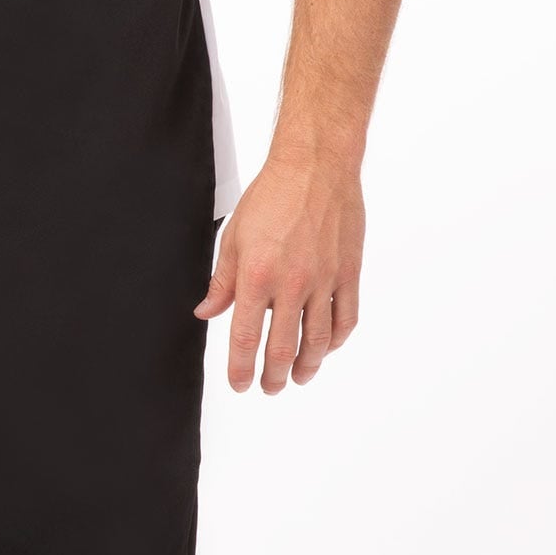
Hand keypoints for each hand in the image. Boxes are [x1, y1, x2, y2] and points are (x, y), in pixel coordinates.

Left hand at [194, 150, 364, 392]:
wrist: (315, 167)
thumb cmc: (272, 195)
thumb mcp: (234, 238)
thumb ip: (222, 282)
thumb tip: (207, 313)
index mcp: (257, 276)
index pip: (246, 338)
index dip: (241, 368)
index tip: (239, 384)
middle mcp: (292, 284)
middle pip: (283, 348)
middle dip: (274, 376)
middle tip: (269, 388)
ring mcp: (324, 281)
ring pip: (318, 340)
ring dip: (307, 367)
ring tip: (298, 378)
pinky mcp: (349, 273)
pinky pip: (345, 318)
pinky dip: (335, 340)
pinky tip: (326, 348)